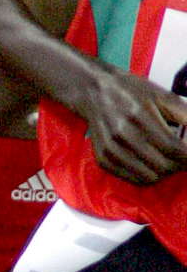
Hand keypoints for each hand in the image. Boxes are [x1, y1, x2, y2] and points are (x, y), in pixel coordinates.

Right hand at [82, 65, 186, 184]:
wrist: (94, 92)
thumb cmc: (132, 92)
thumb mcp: (163, 95)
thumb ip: (185, 115)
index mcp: (140, 116)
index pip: (174, 148)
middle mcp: (123, 136)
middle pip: (163, 166)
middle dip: (180, 165)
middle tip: (183, 157)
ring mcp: (111, 151)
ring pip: (150, 178)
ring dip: (165, 172)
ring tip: (169, 160)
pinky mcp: (103, 160)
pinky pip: (133, 180)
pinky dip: (148, 176)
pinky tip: (152, 162)